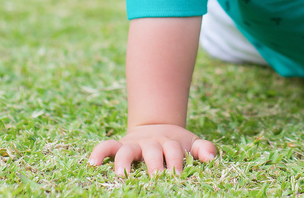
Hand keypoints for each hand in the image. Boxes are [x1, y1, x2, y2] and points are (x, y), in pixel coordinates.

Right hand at [88, 124, 216, 174]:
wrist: (157, 127)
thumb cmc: (176, 145)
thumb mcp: (191, 143)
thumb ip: (203, 149)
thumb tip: (211, 157)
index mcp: (170, 143)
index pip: (173, 151)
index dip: (176, 162)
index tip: (178, 176)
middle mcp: (151, 143)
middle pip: (152, 152)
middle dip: (154, 165)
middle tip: (156, 177)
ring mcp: (134, 144)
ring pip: (127, 151)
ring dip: (123, 162)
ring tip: (119, 174)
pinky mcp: (120, 146)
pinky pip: (107, 147)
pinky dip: (99, 152)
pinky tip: (92, 164)